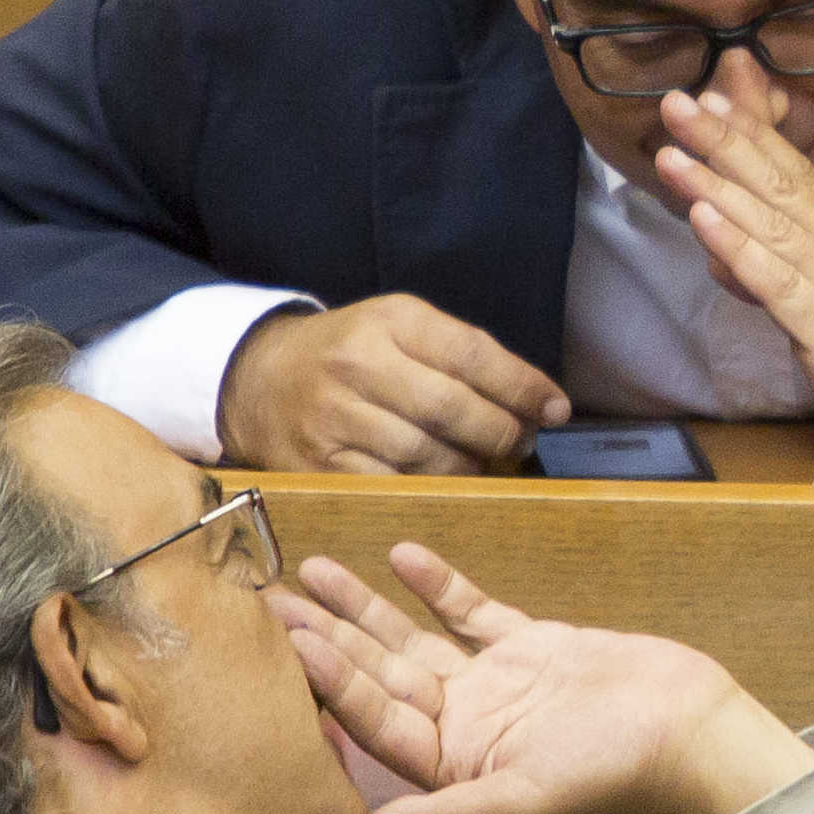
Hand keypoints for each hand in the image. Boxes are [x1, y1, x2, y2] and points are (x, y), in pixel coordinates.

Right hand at [217, 294, 570, 473]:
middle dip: (502, 433)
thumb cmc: (349, 354)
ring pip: (426, 456)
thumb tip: (539, 399)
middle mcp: (359, 365)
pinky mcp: (317, 464)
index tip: (556, 408)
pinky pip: (391, 487)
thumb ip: (462, 354)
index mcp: (389, 321)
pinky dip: (427, 491)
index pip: (472, 354)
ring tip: (482, 464)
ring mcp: (334, 418)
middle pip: (453, 409)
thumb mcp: (399, 327)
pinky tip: (441, 484)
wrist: (257, 379)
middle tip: (521, 443)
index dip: (522, 386)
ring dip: (469, 468)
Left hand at [267, 544, 813, 813]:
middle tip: (271, 599)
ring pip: (413, 639)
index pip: (374, 718)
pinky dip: (438, 585)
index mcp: (452, 766)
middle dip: (328, 636)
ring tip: (317, 569)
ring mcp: (494, 684)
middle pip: (379, 675)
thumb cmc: (610, 777)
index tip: (288, 640)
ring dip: (366, 606)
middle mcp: (464, 725)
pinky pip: (471, 612)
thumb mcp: (516, 802)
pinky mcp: (529, 647)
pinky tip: (401, 555)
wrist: (687, 731)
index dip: (330, 680)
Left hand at [652, 85, 813, 477]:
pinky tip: (703, 220)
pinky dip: (739, 248)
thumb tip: (724, 253)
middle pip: (781, 186)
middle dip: (725, 141)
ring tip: (672, 153)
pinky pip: (781, 286)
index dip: (753, 136)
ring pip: (774, 226)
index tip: (712, 98)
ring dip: (717, 185)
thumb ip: (781, 279)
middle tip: (677, 102)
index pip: (797, 177)